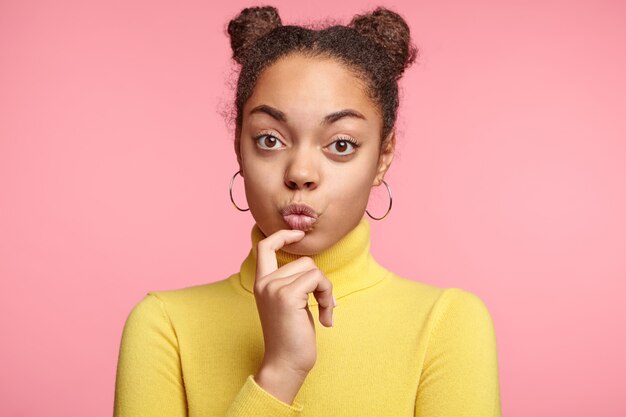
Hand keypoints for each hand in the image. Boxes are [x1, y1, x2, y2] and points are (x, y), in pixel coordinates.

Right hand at [253, 229, 335, 376]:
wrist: (285, 365)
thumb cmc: (292, 338)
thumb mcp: (289, 304)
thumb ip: (293, 284)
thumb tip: (313, 269)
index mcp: (262, 283)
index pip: (264, 246)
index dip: (282, 235)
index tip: (299, 234)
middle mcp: (264, 282)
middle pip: (303, 260)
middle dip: (320, 281)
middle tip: (324, 306)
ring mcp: (274, 287)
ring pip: (313, 269)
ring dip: (326, 291)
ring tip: (324, 313)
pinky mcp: (287, 295)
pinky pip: (318, 279)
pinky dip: (328, 296)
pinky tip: (326, 318)